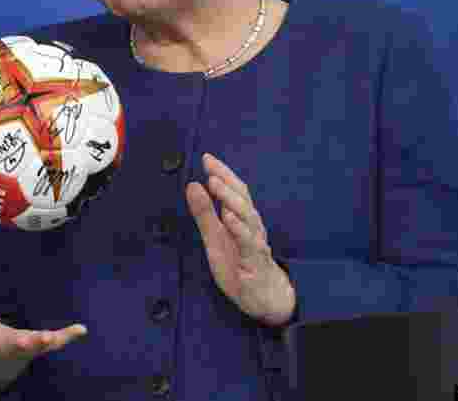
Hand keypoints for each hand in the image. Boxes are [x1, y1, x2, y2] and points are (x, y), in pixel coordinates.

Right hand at [0, 297, 87, 391]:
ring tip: (50, 339)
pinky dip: (65, 337)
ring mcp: (18, 348)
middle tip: (16, 340)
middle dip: (8, 343)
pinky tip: (81, 330)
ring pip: (28, 346)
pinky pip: (52, 341)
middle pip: (2, 346)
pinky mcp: (35, 345)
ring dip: (38, 342)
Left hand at [186, 153, 295, 326]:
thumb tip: (192, 185)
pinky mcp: (255, 263)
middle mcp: (251, 228)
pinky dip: (239, 229)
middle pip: (242, 199)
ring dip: (230, 199)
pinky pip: (249, 243)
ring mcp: (255, 244)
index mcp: (241, 220)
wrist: (265, 300)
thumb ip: (204, 214)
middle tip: (210, 167)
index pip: (234, 191)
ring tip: (215, 184)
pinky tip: (228, 218)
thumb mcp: (214, 239)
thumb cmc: (240, 266)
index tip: (206, 157)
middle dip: (226, 180)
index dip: (222, 173)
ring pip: (247, 217)